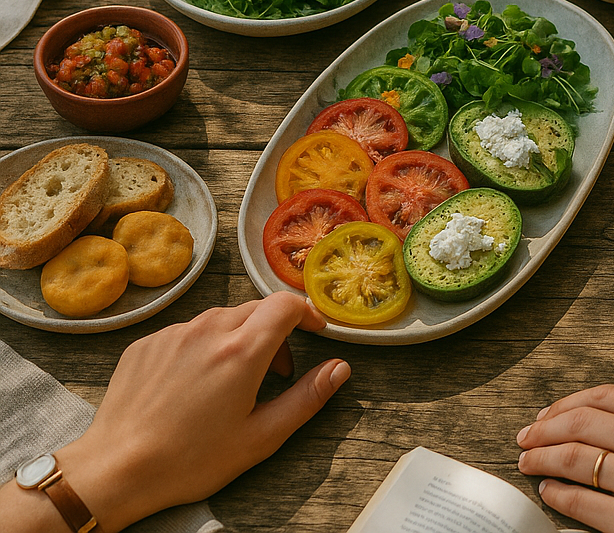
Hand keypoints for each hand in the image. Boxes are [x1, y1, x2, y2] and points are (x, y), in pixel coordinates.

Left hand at [55, 293, 348, 531]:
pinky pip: (188, 331)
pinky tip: (194, 385)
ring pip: (222, 318)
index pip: (287, 303)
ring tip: (233, 382)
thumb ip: (306, 398)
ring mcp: (175, 332)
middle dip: (275, 331)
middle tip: (276, 370)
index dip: (307, 312)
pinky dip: (202, 347)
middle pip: (256, 309)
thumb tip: (339, 369)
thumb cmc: (189, 460)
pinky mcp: (149, 341)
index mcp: (242, 350)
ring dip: (238, 338)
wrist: (114, 470)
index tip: (314, 331)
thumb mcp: (260, 437)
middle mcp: (209, 329)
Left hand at [516, 384, 613, 532]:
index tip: (550, 412)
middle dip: (543, 428)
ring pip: (572, 458)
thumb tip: (603, 422)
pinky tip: (549, 492)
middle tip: (526, 437)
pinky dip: (556, 495)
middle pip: (579, 422)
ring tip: (528, 462)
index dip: (567, 402)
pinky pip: (580, 502)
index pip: (602, 395)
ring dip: (541, 460)